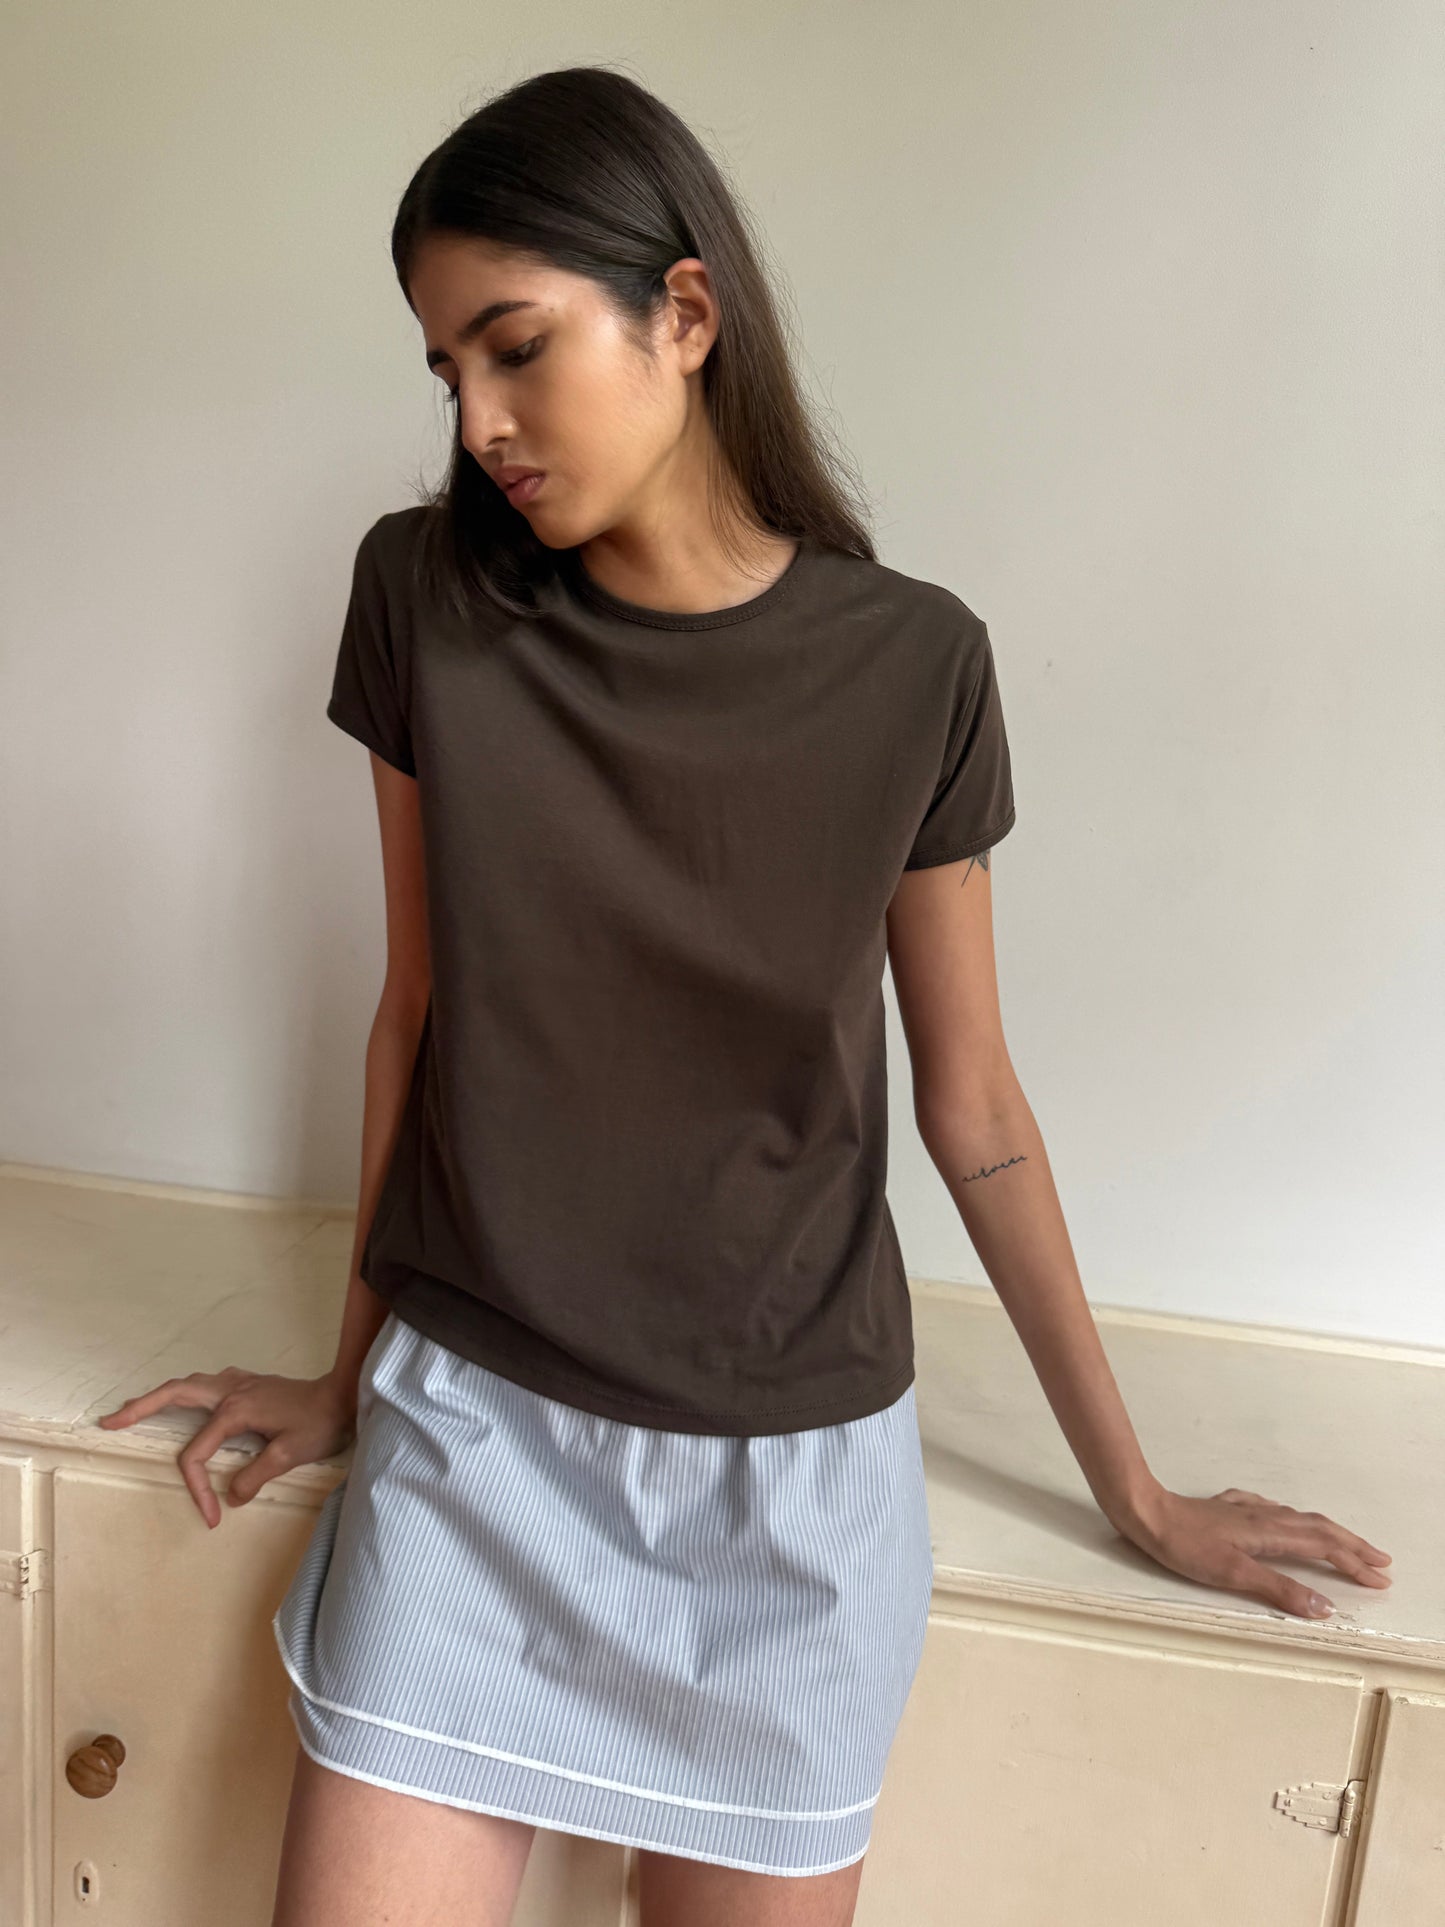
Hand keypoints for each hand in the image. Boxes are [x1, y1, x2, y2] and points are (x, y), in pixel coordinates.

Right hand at [95, 1368, 357, 1529]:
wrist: (344, 1394)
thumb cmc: (320, 1423)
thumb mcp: (289, 1456)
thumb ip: (254, 1477)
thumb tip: (230, 1496)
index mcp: (235, 1410)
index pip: (197, 1453)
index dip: (196, 1489)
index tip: (211, 1517)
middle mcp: (230, 1391)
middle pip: (174, 1394)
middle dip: (139, 1409)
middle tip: (109, 1423)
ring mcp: (237, 1383)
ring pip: (186, 1384)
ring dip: (157, 1397)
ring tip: (132, 1410)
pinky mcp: (247, 1383)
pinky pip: (204, 1385)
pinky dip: (183, 1392)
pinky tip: (183, 1401)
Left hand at [1114, 1484, 1392, 1620]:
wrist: (1146, 1512)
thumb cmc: (1184, 1546)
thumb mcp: (1232, 1574)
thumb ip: (1278, 1589)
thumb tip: (1324, 1605)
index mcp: (1270, 1533)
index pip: (1323, 1548)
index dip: (1353, 1564)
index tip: (1380, 1579)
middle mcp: (1265, 1517)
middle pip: (1320, 1528)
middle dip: (1353, 1545)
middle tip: (1381, 1561)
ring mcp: (1246, 1510)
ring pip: (1299, 1518)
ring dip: (1329, 1532)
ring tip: (1346, 1543)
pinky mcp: (1228, 1508)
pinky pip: (1273, 1511)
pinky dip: (1294, 1520)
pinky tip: (1286, 1520)